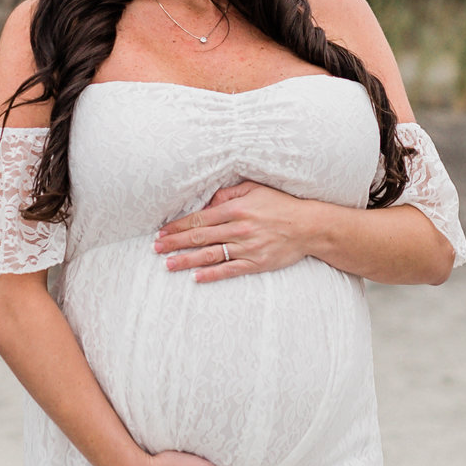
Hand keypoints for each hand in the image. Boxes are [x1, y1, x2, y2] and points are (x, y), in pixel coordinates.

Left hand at [154, 181, 313, 281]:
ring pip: (210, 255)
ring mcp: (247, 247)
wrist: (308, 226)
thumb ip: (229, 194)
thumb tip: (208, 203)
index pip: (199, 219)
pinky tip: (196, 277)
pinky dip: (212, 274)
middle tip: (156, 248)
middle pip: (200, 237)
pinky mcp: (256, 262)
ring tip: (168, 264)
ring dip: (187, 260)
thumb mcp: (254, 189)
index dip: (178, 226)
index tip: (162, 231)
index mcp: (235, 210)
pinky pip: (230, 269)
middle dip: (175, 243)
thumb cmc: (280, 205)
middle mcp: (238, 229)